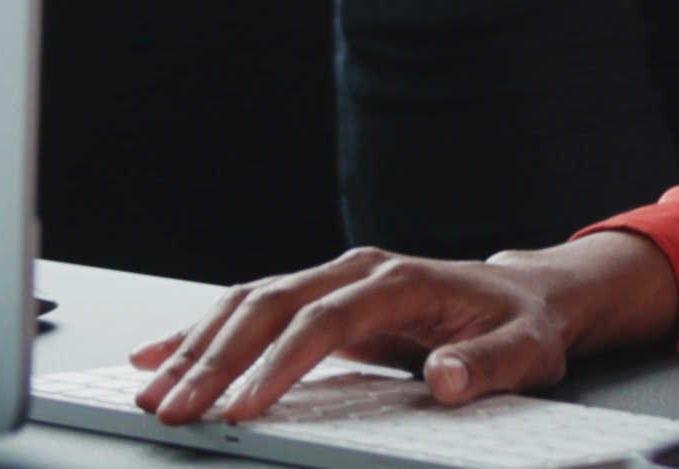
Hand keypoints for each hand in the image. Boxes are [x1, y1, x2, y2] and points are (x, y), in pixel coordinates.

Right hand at [126, 232, 677, 425]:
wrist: (525, 295)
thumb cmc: (522, 325)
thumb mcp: (525, 351)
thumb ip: (488, 365)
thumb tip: (448, 377)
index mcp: (400, 281)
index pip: (325, 322)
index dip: (279, 365)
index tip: (242, 407)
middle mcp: (357, 271)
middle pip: (270, 307)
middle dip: (214, 360)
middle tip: (173, 407)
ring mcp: (333, 279)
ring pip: (247, 305)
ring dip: (195, 348)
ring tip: (152, 392)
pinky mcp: (318, 298)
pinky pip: (247, 309)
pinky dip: (199, 332)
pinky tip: (156, 356)